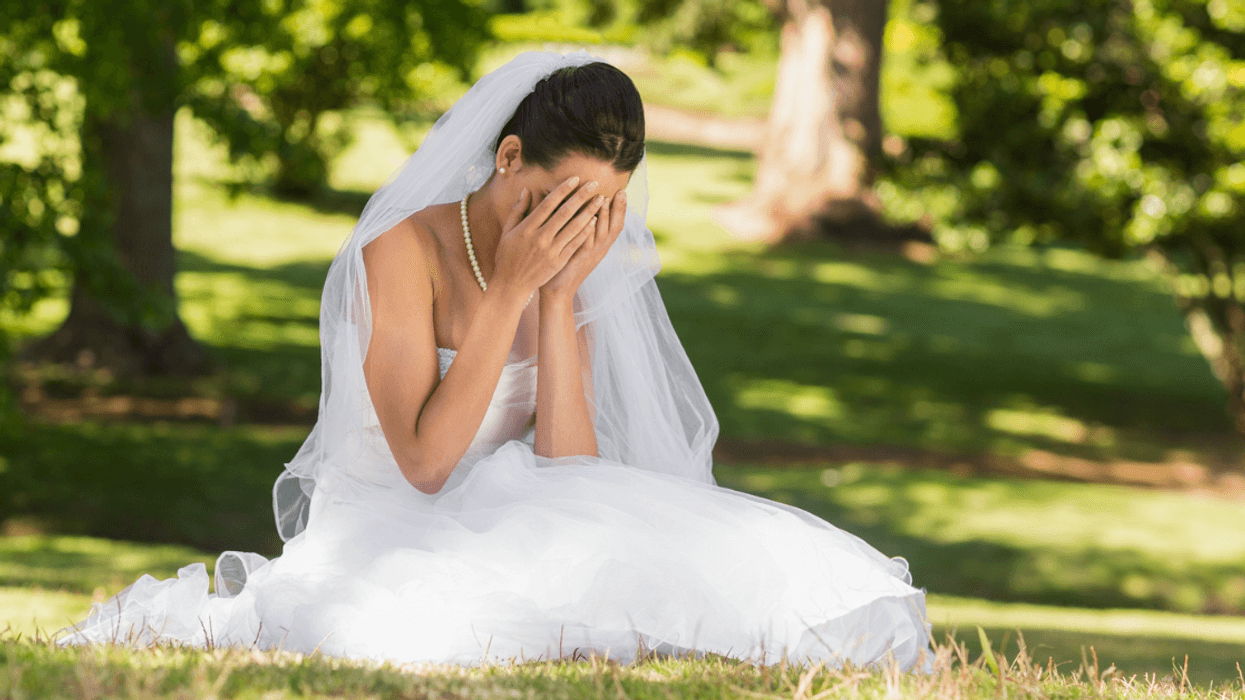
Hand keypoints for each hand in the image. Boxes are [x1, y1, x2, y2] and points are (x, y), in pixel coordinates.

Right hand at [491, 177, 603, 298]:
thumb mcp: (507, 231)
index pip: (548, 204)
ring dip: (589, 212)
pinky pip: (574, 244)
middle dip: (581, 196)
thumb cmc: (507, 256)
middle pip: (564, 213)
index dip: (563, 190)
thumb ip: (517, 210)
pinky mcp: (558, 262)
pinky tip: (595, 221)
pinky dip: (585, 232)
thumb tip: (526, 190)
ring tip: (600, 200)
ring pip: (573, 228)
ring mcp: (551, 251)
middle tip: (595, 184)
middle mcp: (540, 238)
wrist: (511, 285)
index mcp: (527, 228)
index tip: (576, 178)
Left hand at [541, 189, 625, 300]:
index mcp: (600, 246)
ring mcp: (589, 256)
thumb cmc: (565, 266)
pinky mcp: (577, 260)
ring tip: (604, 198)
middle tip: (620, 191)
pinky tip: (591, 220)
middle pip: (614, 228)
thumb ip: (583, 229)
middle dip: (618, 209)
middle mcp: (599, 250)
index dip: (620, 209)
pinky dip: (589, 232)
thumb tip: (587, 211)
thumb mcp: (579, 247)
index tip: (621, 191)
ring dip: (603, 217)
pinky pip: (586, 244)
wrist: (558, 291)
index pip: (615, 225)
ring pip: (601, 234)